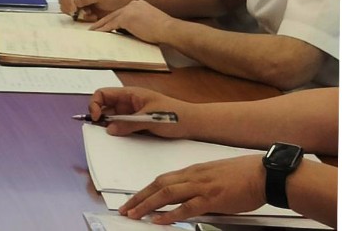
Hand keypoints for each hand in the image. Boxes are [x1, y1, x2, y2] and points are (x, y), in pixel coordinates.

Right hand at [60, 0, 131, 18]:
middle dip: (70, 8)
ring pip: (66, 8)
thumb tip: (75, 3)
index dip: (67, 0)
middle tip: (78, 13)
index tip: (73, 9)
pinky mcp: (81, 8)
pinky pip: (74, 15)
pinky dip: (82, 17)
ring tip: (89, 14)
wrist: (123, 4)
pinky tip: (92, 16)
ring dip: (77, 13)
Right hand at [88, 86, 188, 137]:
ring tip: (108, 134)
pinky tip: (119, 137)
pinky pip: (123, 125)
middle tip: (97, 129)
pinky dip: (118, 130)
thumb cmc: (174, 115)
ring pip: (113, 117)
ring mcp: (133, 113)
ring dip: (109, 124)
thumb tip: (109, 130)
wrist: (194, 124)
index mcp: (130, 94)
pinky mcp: (138, 123)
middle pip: (105, 105)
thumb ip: (128, 124)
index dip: (95, 104)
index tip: (95, 118)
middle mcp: (129, 102)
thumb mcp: (149, 119)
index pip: (103, 94)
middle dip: (99, 115)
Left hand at [90, 0, 175, 44]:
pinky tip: (99, 33)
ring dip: (101, 26)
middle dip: (103, 21)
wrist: (169, 29)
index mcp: (138, 4)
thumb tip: (132, 29)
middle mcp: (132, 5)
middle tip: (94, 26)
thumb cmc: (163, 29)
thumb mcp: (149, 21)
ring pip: (110, 19)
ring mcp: (128, 10)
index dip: (113, 18)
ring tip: (93, 31)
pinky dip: (104, 29)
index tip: (106, 23)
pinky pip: (111, 25)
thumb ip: (139, 21)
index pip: (121, 12)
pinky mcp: (126, 18)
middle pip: (113, 14)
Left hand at [121, 154, 265, 223]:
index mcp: (193, 171)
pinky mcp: (213, 198)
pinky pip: (187, 207)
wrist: (264, 174)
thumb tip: (187, 199)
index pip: (162, 179)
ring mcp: (202, 186)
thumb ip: (199, 185)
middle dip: (139, 197)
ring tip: (135, 214)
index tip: (133, 198)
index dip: (145, 189)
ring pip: (167, 194)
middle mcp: (193, 176)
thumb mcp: (215, 176)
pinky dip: (171, 214)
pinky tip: (160, 220)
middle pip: (158, 185)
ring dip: (148, 204)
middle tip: (126, 209)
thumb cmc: (244, 175)